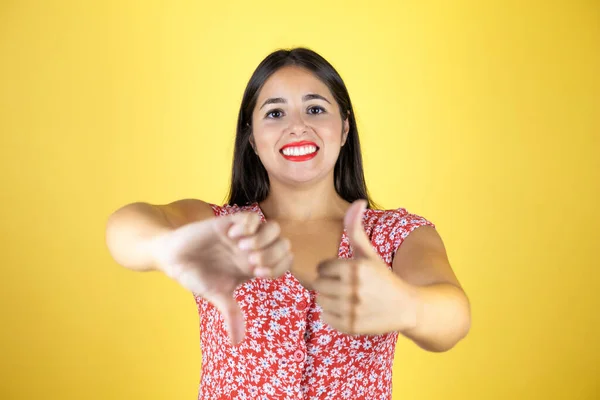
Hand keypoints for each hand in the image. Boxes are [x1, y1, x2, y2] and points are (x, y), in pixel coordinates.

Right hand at [151, 212, 292, 343]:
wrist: (173, 258)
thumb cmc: (196, 276)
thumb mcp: (216, 296)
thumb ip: (231, 314)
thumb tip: (237, 343)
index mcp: (254, 266)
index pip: (284, 263)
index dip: (277, 268)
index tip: (257, 274)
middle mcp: (253, 249)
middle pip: (285, 244)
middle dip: (272, 254)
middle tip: (251, 261)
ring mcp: (244, 235)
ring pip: (273, 228)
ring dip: (262, 239)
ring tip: (242, 247)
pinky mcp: (230, 222)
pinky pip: (251, 216)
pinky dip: (247, 225)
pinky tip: (232, 234)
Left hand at [314, 200, 416, 335]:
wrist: (408, 307)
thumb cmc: (383, 277)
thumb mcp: (369, 253)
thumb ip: (356, 228)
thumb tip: (358, 201)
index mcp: (356, 267)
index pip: (321, 267)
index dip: (331, 270)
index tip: (345, 273)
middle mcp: (354, 288)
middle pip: (319, 285)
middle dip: (329, 285)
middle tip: (346, 287)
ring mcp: (352, 309)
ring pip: (321, 301)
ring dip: (331, 300)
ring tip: (349, 298)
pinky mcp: (351, 326)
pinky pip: (326, 317)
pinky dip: (334, 315)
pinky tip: (350, 311)